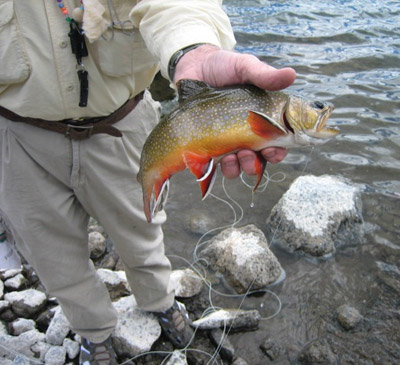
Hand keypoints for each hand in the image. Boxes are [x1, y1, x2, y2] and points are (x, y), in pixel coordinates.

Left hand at [174, 45, 295, 177]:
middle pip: (258, 160)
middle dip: (255, 163)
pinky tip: (218, 157)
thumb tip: (292, 75)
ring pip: (239, 166)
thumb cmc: (224, 66)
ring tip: (233, 156)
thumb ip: (265, 75)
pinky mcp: (209, 144)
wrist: (194, 66)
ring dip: (239, 166)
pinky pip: (217, 165)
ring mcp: (228, 140)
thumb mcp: (245, 67)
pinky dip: (220, 166)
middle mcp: (248, 134)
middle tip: (248, 153)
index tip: (273, 150)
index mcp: (263, 118)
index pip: (277, 142)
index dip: (277, 152)